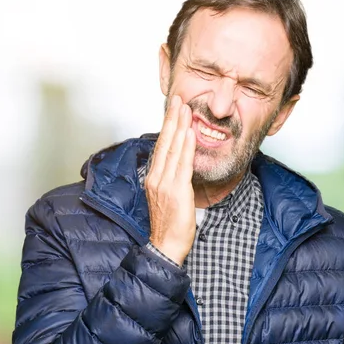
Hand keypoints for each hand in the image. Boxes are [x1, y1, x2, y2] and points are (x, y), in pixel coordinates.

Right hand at [145, 95, 196, 265]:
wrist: (166, 245)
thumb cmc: (169, 224)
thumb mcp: (167, 196)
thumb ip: (171, 178)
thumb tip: (179, 163)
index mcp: (153, 178)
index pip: (161, 146)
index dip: (167, 126)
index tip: (173, 109)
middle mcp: (156, 177)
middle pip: (164, 142)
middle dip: (172, 119)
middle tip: (178, 99)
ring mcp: (165, 183)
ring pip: (173, 149)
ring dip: (180, 126)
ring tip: (185, 108)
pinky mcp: (176, 190)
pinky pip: (182, 163)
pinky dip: (186, 146)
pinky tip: (190, 132)